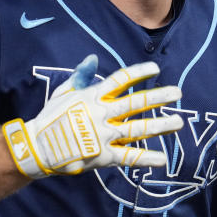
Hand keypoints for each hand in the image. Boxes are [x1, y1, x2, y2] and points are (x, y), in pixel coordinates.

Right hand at [2, 55, 182, 179]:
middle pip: (135, 103)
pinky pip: (128, 157)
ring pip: (137, 129)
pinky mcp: (103, 156)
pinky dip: (146, 159)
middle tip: (178, 92)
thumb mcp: (64, 93)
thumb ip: (81, 76)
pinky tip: (163, 159)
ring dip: (160, 125)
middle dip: (158, 97)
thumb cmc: (50, 118)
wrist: (38, 148)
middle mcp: (101, 114)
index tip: (155, 69)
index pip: (120, 80)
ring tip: (178, 122)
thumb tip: (92, 58)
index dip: (139, 73)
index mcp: (92, 96)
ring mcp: (103, 135)